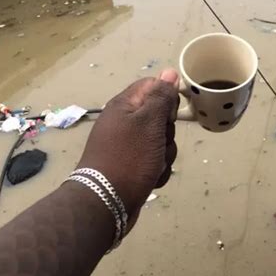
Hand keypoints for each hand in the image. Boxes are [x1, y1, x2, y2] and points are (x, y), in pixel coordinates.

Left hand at [76, 69, 178, 229]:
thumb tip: (169, 72)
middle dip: (167, 132)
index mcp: (124, 105)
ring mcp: (127, 145)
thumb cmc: (129, 158)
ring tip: (155, 165)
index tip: (169, 114)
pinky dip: (158, 170)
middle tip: (159, 142)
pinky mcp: (131, 165)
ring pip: (161, 141)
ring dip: (165, 155)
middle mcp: (124, 122)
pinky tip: (152, 178)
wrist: (106, 203)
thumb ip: (160, 96)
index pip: (153, 86)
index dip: (167, 98)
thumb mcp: (149, 123)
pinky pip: (155, 161)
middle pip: (160, 116)